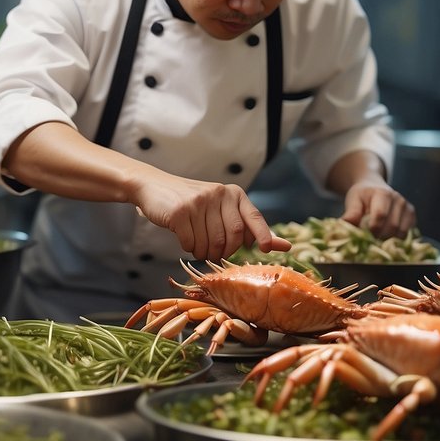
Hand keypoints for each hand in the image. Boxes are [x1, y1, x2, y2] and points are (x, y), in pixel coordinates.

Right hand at [133, 176, 290, 261]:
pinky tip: (185, 238)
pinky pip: (191, 243)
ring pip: (211, 243)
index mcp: (233, 193)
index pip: (253, 216)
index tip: (267, 249)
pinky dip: (189, 247)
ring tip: (198, 245)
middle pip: (232, 236)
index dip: (262, 234)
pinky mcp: (180, 212)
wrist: (154, 188)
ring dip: (204, 252)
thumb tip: (285, 246)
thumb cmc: (193, 203)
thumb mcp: (222, 209)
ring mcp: (198, 202)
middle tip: (214, 252)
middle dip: (225, 252)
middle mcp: (218, 194)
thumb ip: (250, 227)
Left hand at [340, 180, 415, 238]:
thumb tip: (344, 224)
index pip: (380, 215)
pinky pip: (407, 234)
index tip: (364, 236)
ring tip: (377, 239)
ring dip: (388, 240)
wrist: (374, 187)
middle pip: (392, 226)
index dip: (372, 229)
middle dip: (379, 237)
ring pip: (401, 232)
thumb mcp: (353, 200)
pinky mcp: (412, 216)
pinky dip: (396, 239)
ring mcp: (407, 208)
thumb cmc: (362, 195)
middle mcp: (398, 200)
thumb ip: (351, 212)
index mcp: (383, 194)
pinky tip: (386, 238)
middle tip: (369, 241)